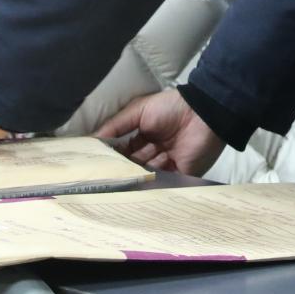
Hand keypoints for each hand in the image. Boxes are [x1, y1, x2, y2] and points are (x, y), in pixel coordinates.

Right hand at [96, 89, 225, 174]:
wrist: (204, 113)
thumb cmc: (171, 107)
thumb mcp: (138, 111)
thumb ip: (115, 125)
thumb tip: (91, 140)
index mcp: (143, 137)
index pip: (123, 152)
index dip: (111, 159)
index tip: (94, 168)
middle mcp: (153, 153)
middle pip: (133, 167)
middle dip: (122, 172)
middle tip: (105, 180)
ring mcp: (167, 166)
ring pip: (146, 177)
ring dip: (136, 177)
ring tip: (122, 182)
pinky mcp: (181, 175)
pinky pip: (164, 184)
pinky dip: (153, 185)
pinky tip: (142, 186)